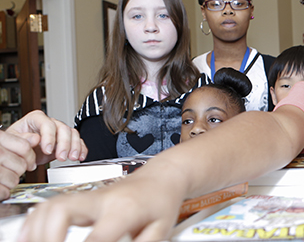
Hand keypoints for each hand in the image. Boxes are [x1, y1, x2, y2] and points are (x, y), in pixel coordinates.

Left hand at [0, 110, 86, 198]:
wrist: (22, 150)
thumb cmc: (17, 142)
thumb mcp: (14, 139)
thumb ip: (23, 138)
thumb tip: (35, 138)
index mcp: (36, 119)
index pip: (47, 124)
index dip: (49, 137)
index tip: (47, 150)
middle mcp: (50, 123)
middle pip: (63, 129)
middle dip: (64, 144)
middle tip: (61, 157)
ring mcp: (59, 132)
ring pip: (73, 134)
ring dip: (75, 147)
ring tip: (72, 158)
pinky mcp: (66, 141)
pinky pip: (78, 141)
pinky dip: (81, 149)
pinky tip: (80, 156)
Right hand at [0, 129, 35, 198]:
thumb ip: (17, 141)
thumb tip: (36, 139)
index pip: (24, 147)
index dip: (29, 157)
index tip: (27, 162)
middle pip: (21, 165)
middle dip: (18, 171)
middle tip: (9, 170)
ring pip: (14, 179)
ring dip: (11, 182)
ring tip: (2, 178)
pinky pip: (4, 191)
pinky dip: (4, 192)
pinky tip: (0, 187)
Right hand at [19, 175, 183, 241]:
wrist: (161, 177)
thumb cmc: (161, 202)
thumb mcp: (160, 229)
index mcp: (125, 208)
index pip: (97, 237)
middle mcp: (101, 199)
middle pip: (62, 211)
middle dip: (48, 237)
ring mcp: (89, 196)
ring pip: (51, 206)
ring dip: (36, 230)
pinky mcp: (82, 198)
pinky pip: (49, 206)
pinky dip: (35, 223)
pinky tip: (31, 238)